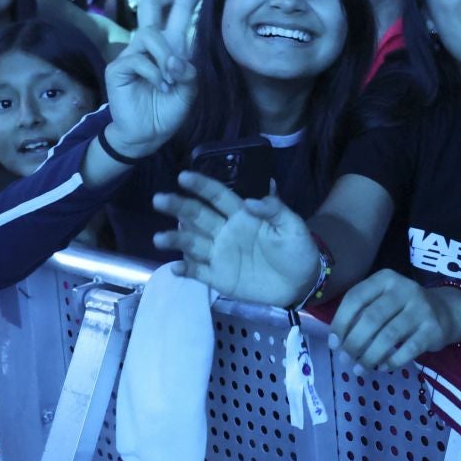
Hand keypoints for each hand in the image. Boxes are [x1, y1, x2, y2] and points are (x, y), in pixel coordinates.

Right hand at [100, 0, 197, 156]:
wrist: (148, 133)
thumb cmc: (168, 109)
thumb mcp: (189, 89)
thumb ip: (187, 69)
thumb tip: (175, 60)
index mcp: (171, 46)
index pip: (178, 13)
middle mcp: (151, 44)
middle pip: (150, 4)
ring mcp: (133, 53)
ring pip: (152, 37)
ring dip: (166, 58)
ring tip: (170, 80)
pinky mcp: (120, 67)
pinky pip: (141, 60)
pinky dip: (154, 74)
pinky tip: (156, 86)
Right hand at [153, 175, 319, 306]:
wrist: (301, 283)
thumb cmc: (296, 249)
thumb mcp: (292, 226)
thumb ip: (274, 210)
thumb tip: (250, 201)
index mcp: (241, 215)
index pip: (217, 196)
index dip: (201, 185)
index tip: (183, 176)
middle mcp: (225, 231)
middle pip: (197, 215)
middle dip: (178, 206)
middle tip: (159, 199)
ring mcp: (219, 254)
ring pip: (192, 243)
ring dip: (176, 238)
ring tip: (159, 238)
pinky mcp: (219, 277)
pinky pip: (198, 272)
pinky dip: (186, 270)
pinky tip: (175, 268)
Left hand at [331, 270, 460, 369]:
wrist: (446, 312)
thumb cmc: (404, 308)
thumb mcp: (383, 300)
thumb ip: (361, 313)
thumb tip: (337, 342)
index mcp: (385, 279)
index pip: (356, 298)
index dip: (341, 322)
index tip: (334, 343)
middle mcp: (404, 289)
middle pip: (371, 319)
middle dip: (354, 343)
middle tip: (345, 360)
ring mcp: (421, 308)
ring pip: (388, 336)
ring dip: (370, 356)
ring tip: (359, 369)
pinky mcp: (433, 329)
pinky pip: (408, 350)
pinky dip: (391, 362)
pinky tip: (382, 367)